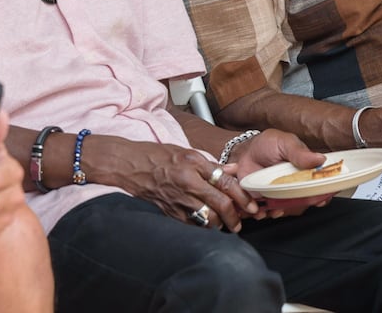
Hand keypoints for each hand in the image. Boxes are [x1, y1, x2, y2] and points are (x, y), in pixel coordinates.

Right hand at [86, 138, 261, 231]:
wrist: (130, 166)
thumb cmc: (158, 156)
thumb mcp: (187, 152)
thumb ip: (211, 165)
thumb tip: (234, 172)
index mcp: (193, 165)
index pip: (225, 184)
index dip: (242, 197)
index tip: (251, 205)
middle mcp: (187, 184)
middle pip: (220, 205)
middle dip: (236, 216)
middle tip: (242, 221)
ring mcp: (177, 201)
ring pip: (207, 220)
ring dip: (220, 224)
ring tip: (226, 224)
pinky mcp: (170, 213)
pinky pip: (192, 225)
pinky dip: (203, 227)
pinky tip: (207, 224)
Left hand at [230, 128, 334, 218]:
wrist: (244, 151)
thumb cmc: (267, 144)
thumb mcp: (284, 143)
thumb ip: (300, 152)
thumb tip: (320, 159)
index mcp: (304, 172)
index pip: (320, 186)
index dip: (322, 195)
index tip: (319, 200)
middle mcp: (294, 185)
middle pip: (304, 202)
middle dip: (298, 206)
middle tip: (289, 201)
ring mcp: (279, 194)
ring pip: (285, 210)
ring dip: (279, 212)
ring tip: (271, 207)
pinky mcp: (264, 199)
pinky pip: (266, 212)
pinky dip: (262, 213)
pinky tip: (257, 208)